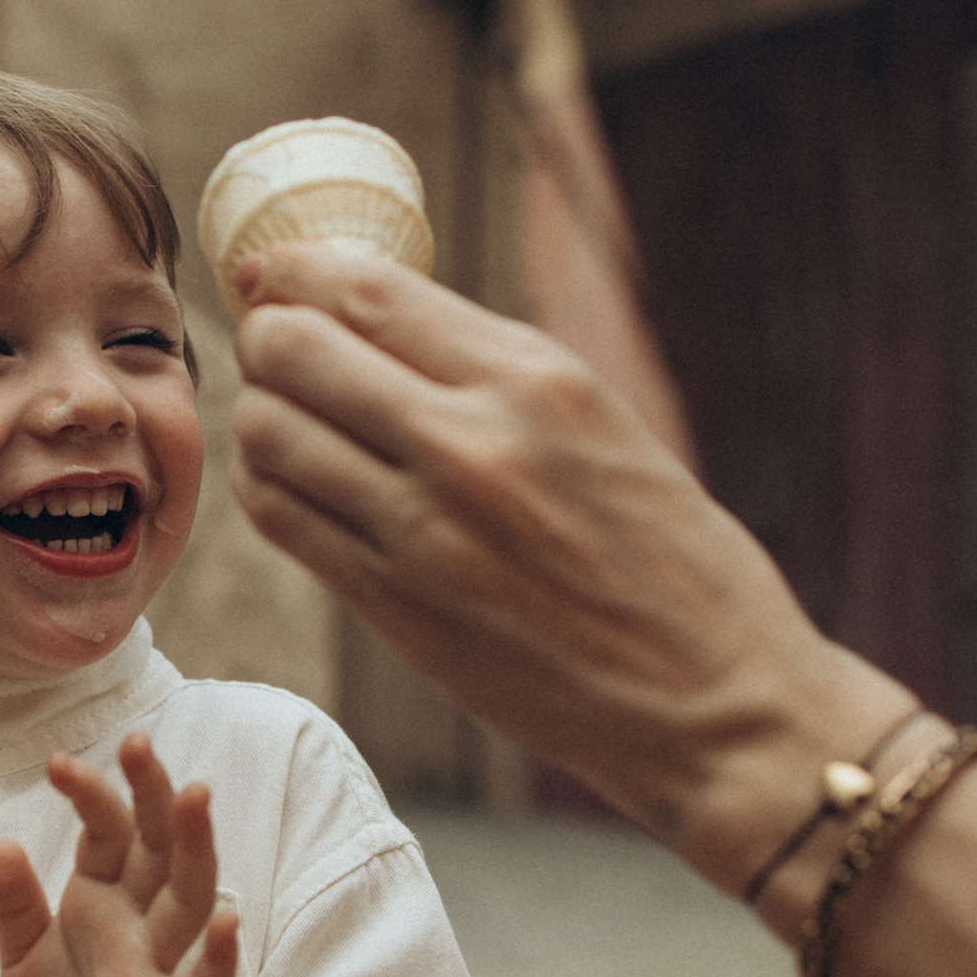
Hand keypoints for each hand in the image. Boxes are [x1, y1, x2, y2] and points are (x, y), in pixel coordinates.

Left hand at [0, 736, 241, 976]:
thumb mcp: (22, 955)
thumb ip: (13, 904)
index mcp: (105, 895)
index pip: (109, 832)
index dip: (92, 795)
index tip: (58, 761)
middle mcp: (140, 918)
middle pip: (159, 846)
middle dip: (152, 795)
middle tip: (139, 743)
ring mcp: (157, 963)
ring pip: (190, 897)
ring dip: (195, 847)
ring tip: (195, 794)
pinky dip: (218, 959)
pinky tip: (230, 924)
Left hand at [227, 242, 912, 883]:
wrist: (718, 706)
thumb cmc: (677, 562)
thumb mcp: (606, 425)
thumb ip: (494, 372)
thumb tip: (374, 315)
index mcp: (538, 380)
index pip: (368, 291)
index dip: (293, 270)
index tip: (267, 270)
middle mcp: (473, 445)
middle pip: (297, 352)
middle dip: (264, 337)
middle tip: (268, 346)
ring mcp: (425, 533)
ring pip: (271, 435)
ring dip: (258, 413)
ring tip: (280, 417)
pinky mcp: (396, 610)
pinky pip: (282, 519)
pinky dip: (267, 486)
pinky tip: (289, 482)